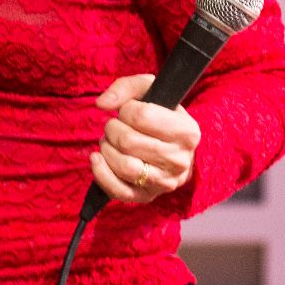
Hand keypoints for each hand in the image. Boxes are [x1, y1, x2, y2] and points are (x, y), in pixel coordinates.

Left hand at [88, 74, 198, 205]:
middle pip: (128, 141)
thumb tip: (102, 104)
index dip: (126, 110)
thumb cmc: (160, 116)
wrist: (172, 148)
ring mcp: (165, 182)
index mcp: (187, 132)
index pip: (142, 116)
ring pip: (123, 166)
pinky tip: (97, 158)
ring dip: (106, 149)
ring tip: (110, 142)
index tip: (128, 111)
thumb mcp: (151, 91)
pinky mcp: (147, 196)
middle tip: (115, 126)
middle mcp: (180, 160)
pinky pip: (118, 191)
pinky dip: (101, 173)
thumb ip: (126, 87)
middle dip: (112, 129)